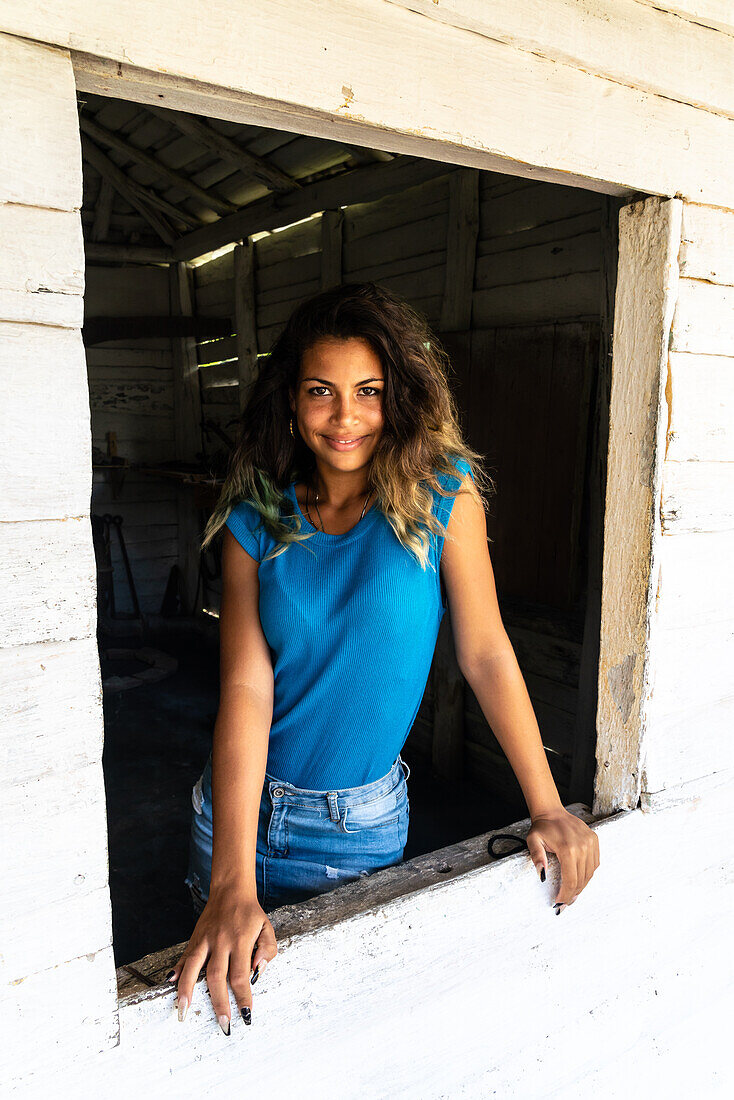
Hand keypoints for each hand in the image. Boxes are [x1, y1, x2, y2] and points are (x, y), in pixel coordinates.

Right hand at [167, 887, 277, 1031]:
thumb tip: (258, 970)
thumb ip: (267, 949)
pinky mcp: (195, 938)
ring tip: (183, 1012)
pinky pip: (184, 957)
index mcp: (241, 941)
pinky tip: (172, 984)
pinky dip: (177, 971)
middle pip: (217, 977)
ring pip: (193, 967)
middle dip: (219, 1003)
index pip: (241, 975)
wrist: (231, 890)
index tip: (246, 1014)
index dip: (243, 997)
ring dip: (187, 991)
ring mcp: (205, 940)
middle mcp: (221, 942)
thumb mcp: (267, 927)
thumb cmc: (250, 913)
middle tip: (222, 1024)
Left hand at [525, 808, 599, 911]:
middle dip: (573, 894)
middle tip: (565, 903)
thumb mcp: (533, 841)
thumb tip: (542, 875)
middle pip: (581, 880)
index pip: (570, 880)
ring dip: (581, 886)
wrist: (552, 811)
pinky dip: (588, 874)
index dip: (566, 895)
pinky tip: (579, 879)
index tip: (559, 904)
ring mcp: (591, 843)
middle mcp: (583, 846)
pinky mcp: (594, 841)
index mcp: (568, 848)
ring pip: (590, 873)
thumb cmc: (542, 827)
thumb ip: (537, 858)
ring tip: (572, 894)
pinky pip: (595, 864)